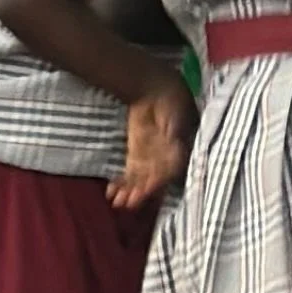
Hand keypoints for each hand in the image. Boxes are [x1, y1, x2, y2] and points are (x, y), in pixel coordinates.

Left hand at [109, 71, 196, 209]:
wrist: (155, 89)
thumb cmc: (173, 102)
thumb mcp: (177, 117)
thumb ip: (176, 134)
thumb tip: (178, 149)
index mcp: (180, 152)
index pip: (169, 173)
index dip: (158, 183)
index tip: (146, 191)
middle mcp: (166, 161)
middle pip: (153, 181)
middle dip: (140, 193)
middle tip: (127, 203)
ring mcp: (150, 160)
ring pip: (140, 181)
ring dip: (129, 192)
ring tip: (117, 202)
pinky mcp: (136, 157)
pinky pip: (129, 175)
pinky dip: (121, 184)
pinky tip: (111, 192)